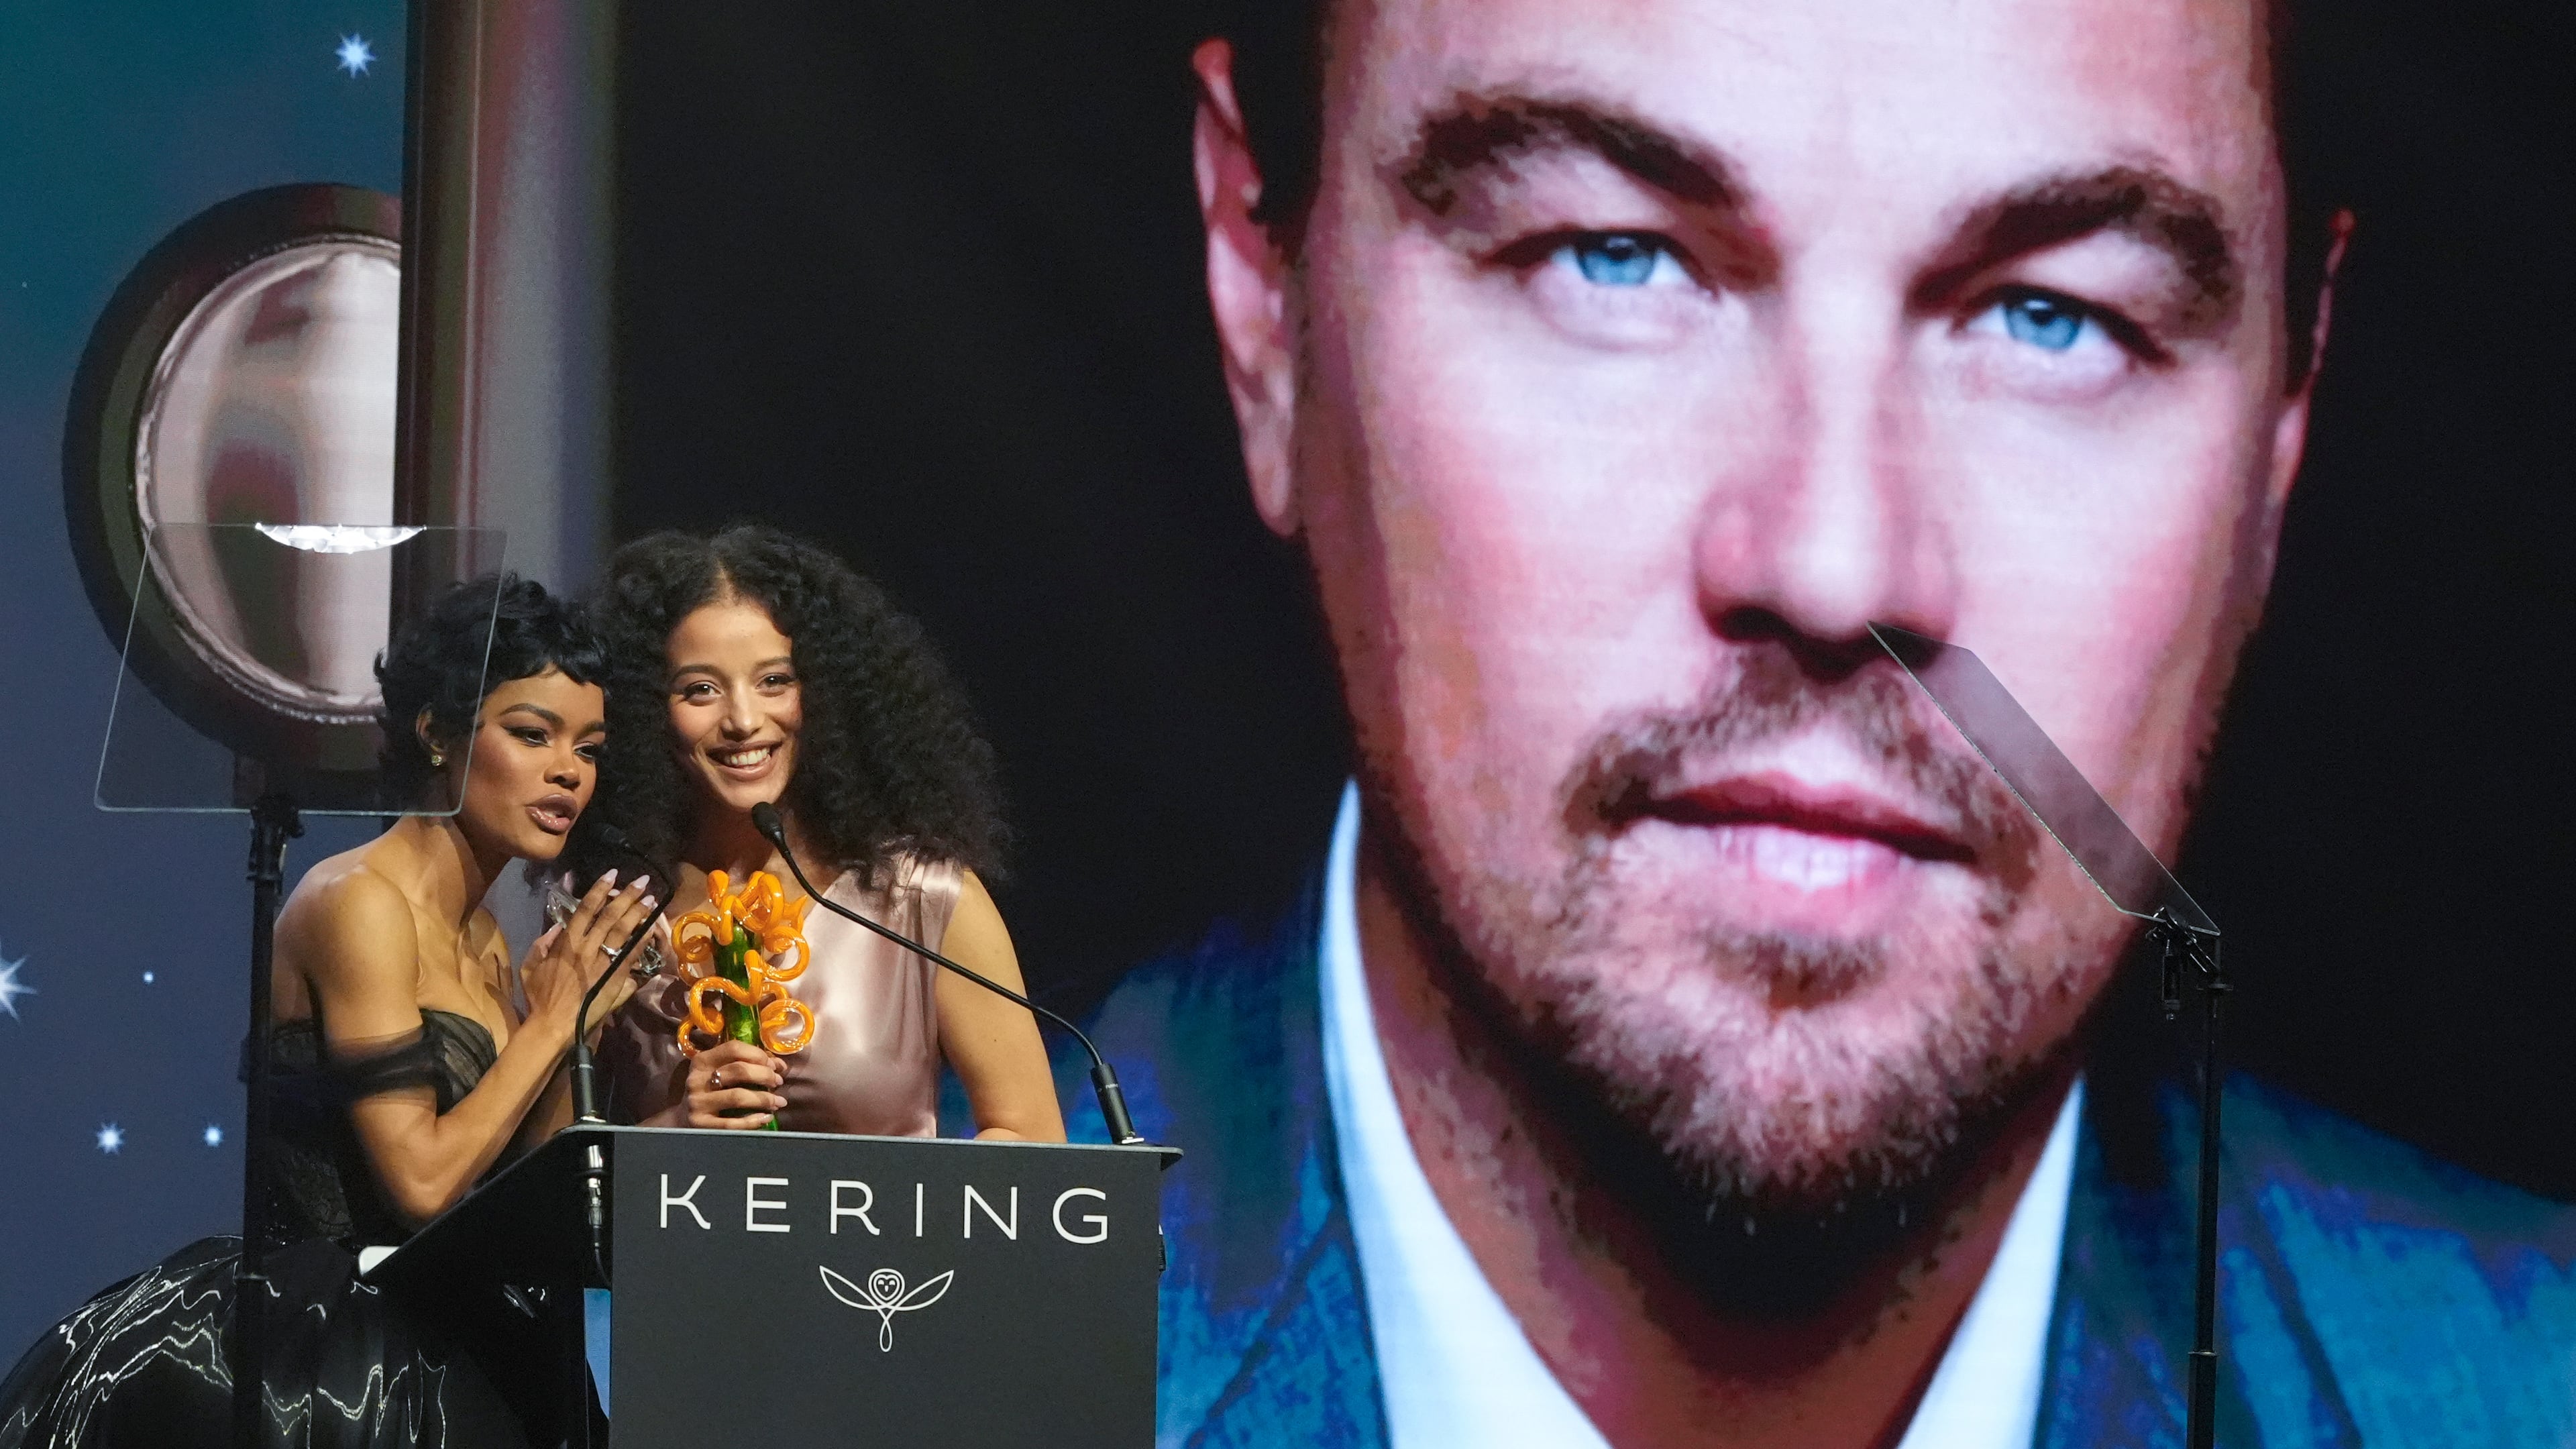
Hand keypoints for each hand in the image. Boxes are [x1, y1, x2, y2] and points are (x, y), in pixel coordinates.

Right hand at [522, 869, 659, 1043]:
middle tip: (643, 881)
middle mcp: (585, 947)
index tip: (612, 874)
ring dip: (638, 913)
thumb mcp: (530, 966)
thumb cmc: (539, 997)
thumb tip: (556, 927)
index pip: (585, 909)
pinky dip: (642, 940)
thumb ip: (542, 943)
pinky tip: (653, 928)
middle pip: (609, 915)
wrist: (553, 1024)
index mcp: (565, 942)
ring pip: (623, 931)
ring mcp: (602, 962)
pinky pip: (631, 954)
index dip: (599, 889)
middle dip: (627, 896)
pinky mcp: (614, 978)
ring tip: (651, 899)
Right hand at [684, 1040, 788, 1128]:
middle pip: (739, 1070)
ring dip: (764, 1099)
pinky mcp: (700, 1124)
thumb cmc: (708, 1091)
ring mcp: (697, 1102)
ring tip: (779, 1101)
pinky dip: (753, 1121)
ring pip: (738, 1096)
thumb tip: (778, 1065)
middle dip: (765, 1075)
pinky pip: (732, 1123)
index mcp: (702, 1061)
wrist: (680, 1119)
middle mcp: (697, 1079)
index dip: (758, 1054)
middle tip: (778, 1082)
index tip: (774, 1065)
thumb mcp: (719, 1072)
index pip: (734, 1048)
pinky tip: (766, 1117)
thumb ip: (744, 1064)